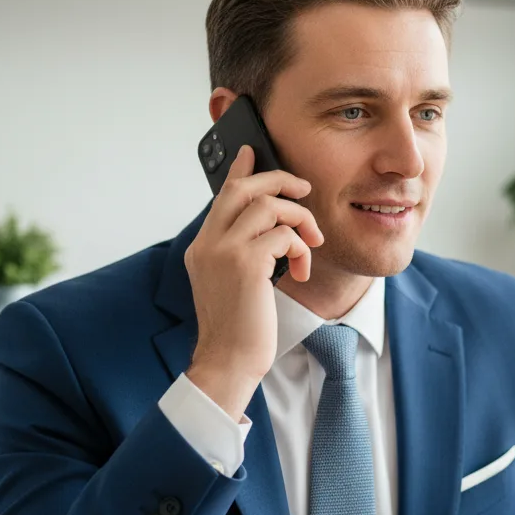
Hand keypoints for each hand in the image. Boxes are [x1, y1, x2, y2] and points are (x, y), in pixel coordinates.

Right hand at [184, 144, 322, 419]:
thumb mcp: (233, 284)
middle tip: (304, 191)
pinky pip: (284, 235)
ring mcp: (224, 252)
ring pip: (270, 207)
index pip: (222, 195)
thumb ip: (242, 253)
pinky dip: (302, 249)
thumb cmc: (238, 329)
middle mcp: (208, 243)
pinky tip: (302, 271)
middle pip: (245, 189)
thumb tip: (271, 230)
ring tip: (312, 243)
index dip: (240, 170)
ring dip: (300, 221)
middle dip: (281, 182)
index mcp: (202, 247)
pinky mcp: (246, 264)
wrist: (228, 361)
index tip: (252, 152)